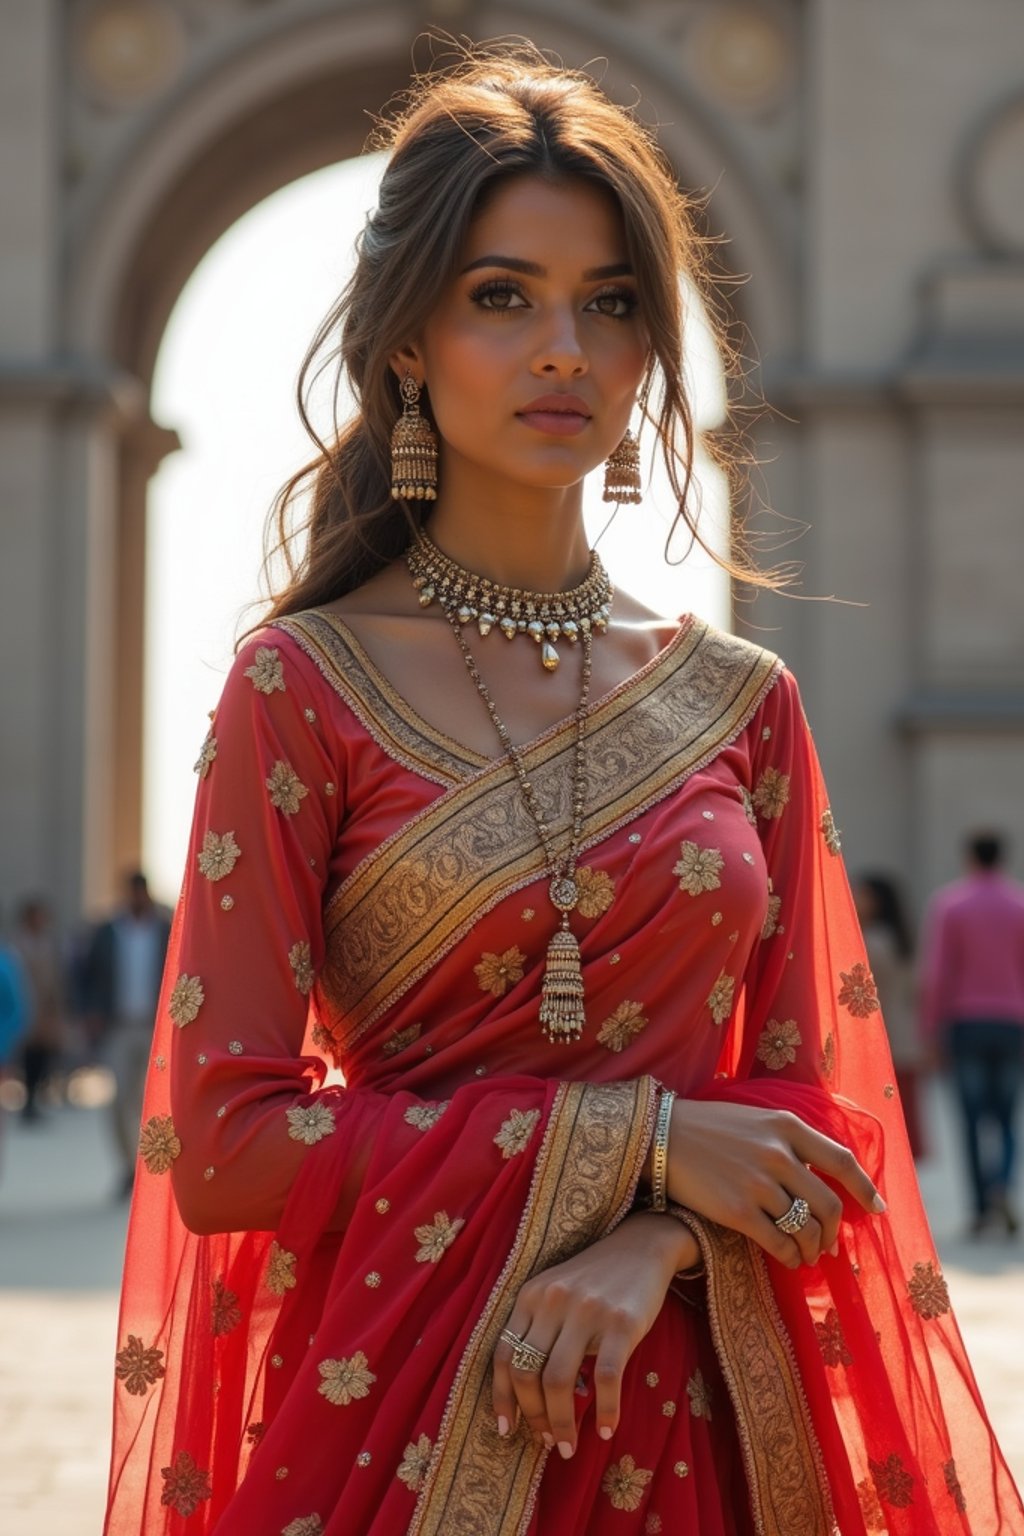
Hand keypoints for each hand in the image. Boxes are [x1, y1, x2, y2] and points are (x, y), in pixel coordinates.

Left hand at [491, 1211, 698, 1456]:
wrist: (641, 1247)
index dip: (502, 1397)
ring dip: (562, 1423)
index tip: (506, 1429)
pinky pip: (606, 1378)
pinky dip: (604, 1410)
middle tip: (547, 1442)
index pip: (504, 1355)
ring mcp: (586, 1311)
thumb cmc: (596, 1280)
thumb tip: (530, 1398)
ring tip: (570, 1447)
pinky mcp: (621, 1322)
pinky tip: (605, 1429)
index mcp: (530, 1296)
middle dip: (534, 1417)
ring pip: (560, 1381)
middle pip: (528, 1373)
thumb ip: (539, 1330)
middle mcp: (552, 1301)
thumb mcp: (555, 1293)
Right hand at [665, 1100, 884, 1268]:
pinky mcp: (738, 1210)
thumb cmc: (711, 1127)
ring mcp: (758, 1183)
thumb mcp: (757, 1118)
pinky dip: (790, 1257)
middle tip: (831, 1245)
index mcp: (787, 1126)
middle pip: (829, 1204)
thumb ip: (790, 1141)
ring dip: (813, 1249)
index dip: (865, 1189)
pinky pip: (779, 1243)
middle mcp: (778, 1153)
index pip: (842, 1161)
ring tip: (807, 1255)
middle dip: (835, 1232)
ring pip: (806, 1228)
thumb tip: (822, 1177)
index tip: (878, 1209)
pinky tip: (788, 1259)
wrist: (661, 1136)